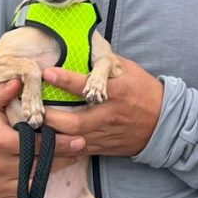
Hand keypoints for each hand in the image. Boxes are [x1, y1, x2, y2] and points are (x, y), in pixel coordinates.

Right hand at [0, 79, 78, 197]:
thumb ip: (3, 91)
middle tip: (79, 148)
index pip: (34, 144)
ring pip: (32, 182)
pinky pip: (21, 195)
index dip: (57, 143)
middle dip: (61, 157)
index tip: (77, 139)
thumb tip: (19, 82)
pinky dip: (35, 185)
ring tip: (70, 159)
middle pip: (37, 165)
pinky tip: (47, 172)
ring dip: (52, 171)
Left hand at [40, 56, 162, 156]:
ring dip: (52, 136)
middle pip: (75, 122)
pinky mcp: (105, 147)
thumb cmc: (145, 91)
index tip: (48, 72)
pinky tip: (47, 141)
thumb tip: (84, 46)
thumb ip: (106, 63)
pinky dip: (62, 147)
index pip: (88, 85)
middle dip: (51, 117)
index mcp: (118, 92)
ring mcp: (107, 134)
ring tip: (33, 128)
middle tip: (33, 109)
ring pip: (74, 140)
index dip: (66, 79)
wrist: (165, 122)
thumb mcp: (129, 70)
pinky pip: (79, 151)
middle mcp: (111, 115)